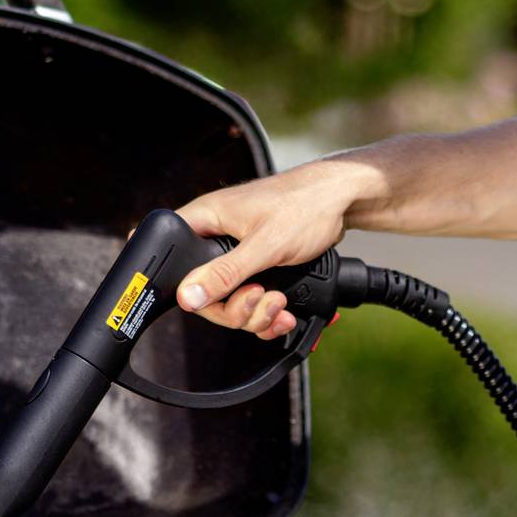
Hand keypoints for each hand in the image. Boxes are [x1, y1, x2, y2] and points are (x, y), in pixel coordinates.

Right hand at [174, 160, 374, 339]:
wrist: (341, 203)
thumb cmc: (303, 205)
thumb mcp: (263, 245)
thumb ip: (225, 273)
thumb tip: (188, 295)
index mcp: (206, 220)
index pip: (175, 260)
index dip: (188, 287)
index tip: (213, 299)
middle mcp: (217, 238)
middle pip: (206, 292)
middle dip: (235, 308)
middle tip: (259, 297)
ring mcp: (238, 255)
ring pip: (231, 302)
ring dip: (256, 313)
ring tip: (279, 303)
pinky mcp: (259, 267)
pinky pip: (251, 302)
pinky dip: (267, 314)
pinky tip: (284, 314)